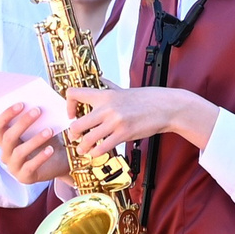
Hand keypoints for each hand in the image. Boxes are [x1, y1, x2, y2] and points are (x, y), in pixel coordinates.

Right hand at [0, 103, 69, 184]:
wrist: (60, 162)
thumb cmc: (47, 142)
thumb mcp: (40, 129)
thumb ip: (36, 120)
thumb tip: (38, 105)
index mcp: (5, 140)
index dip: (7, 114)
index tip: (22, 103)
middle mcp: (5, 153)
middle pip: (8, 137)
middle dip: (23, 123)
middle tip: (38, 111)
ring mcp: (14, 166)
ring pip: (19, 152)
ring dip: (34, 139)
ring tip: (49, 130)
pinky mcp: (24, 177)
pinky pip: (30, 166)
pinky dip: (40, 157)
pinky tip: (50, 149)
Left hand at [62, 87, 215, 161]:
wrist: (166, 107)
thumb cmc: (147, 99)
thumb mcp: (125, 89)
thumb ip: (110, 87)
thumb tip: (101, 81)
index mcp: (105, 95)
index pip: (74, 94)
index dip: (68, 105)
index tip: (72, 114)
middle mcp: (107, 108)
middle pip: (76, 124)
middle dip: (73, 134)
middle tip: (76, 137)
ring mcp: (115, 122)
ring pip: (87, 139)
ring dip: (82, 147)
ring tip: (83, 149)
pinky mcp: (124, 134)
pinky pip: (102, 147)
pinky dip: (96, 152)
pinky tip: (96, 153)